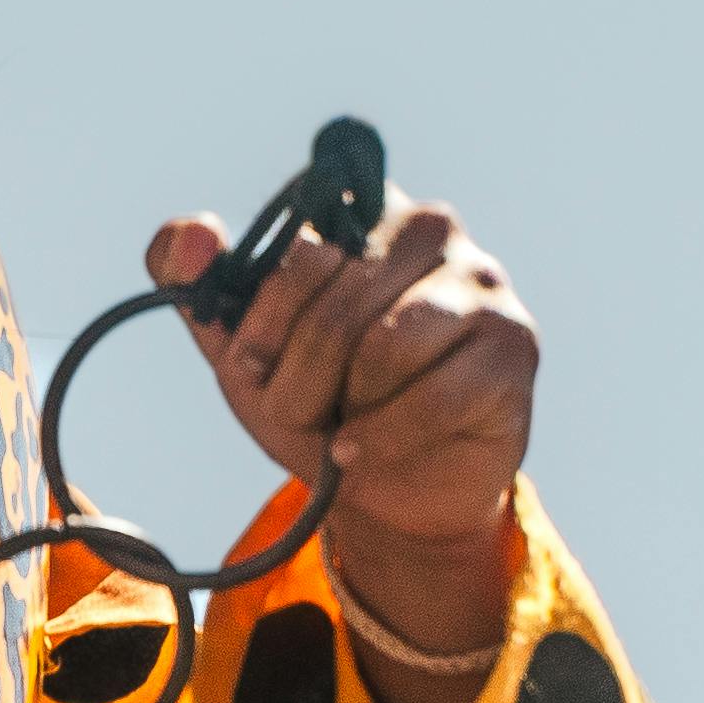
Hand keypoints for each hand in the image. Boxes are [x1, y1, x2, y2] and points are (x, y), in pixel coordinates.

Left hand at [144, 192, 538, 702]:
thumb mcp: (243, 349)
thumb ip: (200, 286)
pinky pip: (432, 395)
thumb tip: (191, 234)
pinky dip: (382, 437)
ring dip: (344, 410)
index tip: (253, 367)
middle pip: (337, 302)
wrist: (390, 490)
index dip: (264, 326)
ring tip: (341, 431)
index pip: (299, 250)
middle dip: (299, 379)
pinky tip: (361, 452)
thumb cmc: (322, 404)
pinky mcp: (513, 346)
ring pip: (384, 347)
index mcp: (361, 212)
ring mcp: (482, 281)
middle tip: (299, 416)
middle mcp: (429, 227)